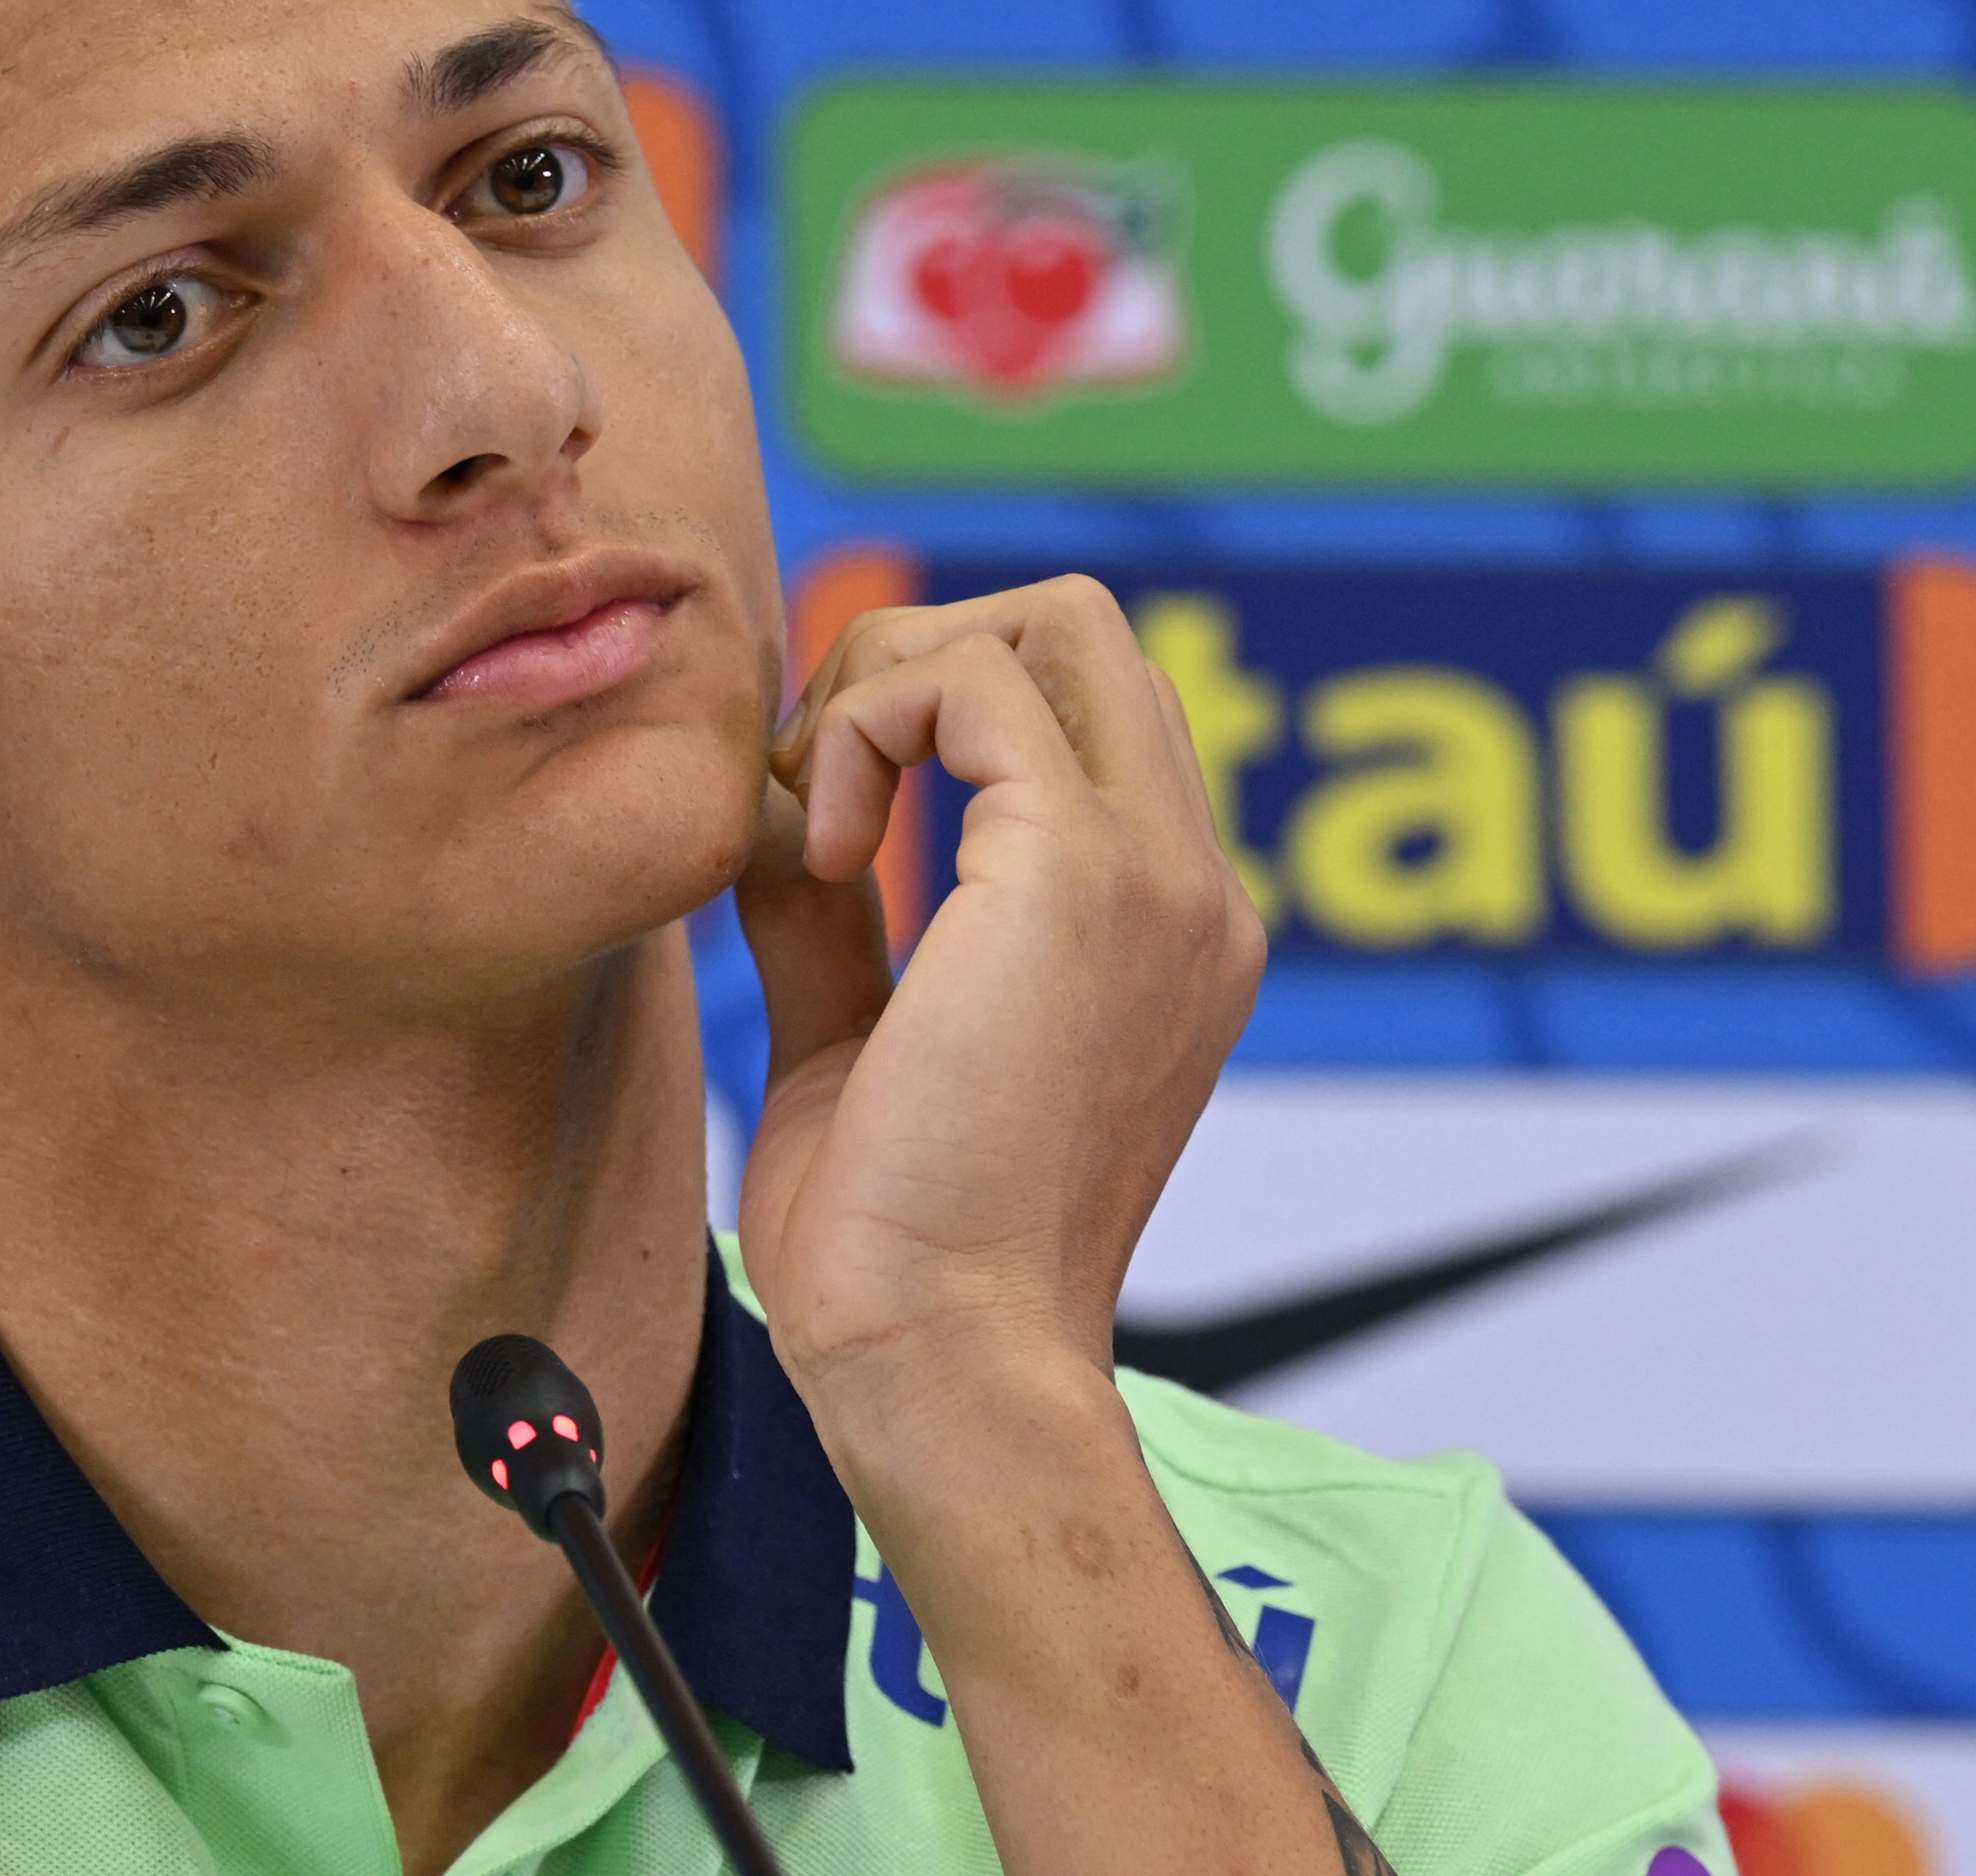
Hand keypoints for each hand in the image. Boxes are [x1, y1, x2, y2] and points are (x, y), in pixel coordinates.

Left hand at [729, 575, 1264, 1392]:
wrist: (937, 1358)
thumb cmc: (894, 1248)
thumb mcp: (860, 1040)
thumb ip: (841, 919)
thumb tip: (785, 814)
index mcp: (1164, 933)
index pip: (1080, 713)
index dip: (932, 711)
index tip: (824, 823)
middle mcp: (1191, 888)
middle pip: (1082, 627)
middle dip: (916, 657)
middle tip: (820, 795)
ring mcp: (1159, 872)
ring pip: (1047, 617)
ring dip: (886, 682)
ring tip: (820, 831)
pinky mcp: (1084, 869)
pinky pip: (967, 678)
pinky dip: (863, 729)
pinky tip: (823, 857)